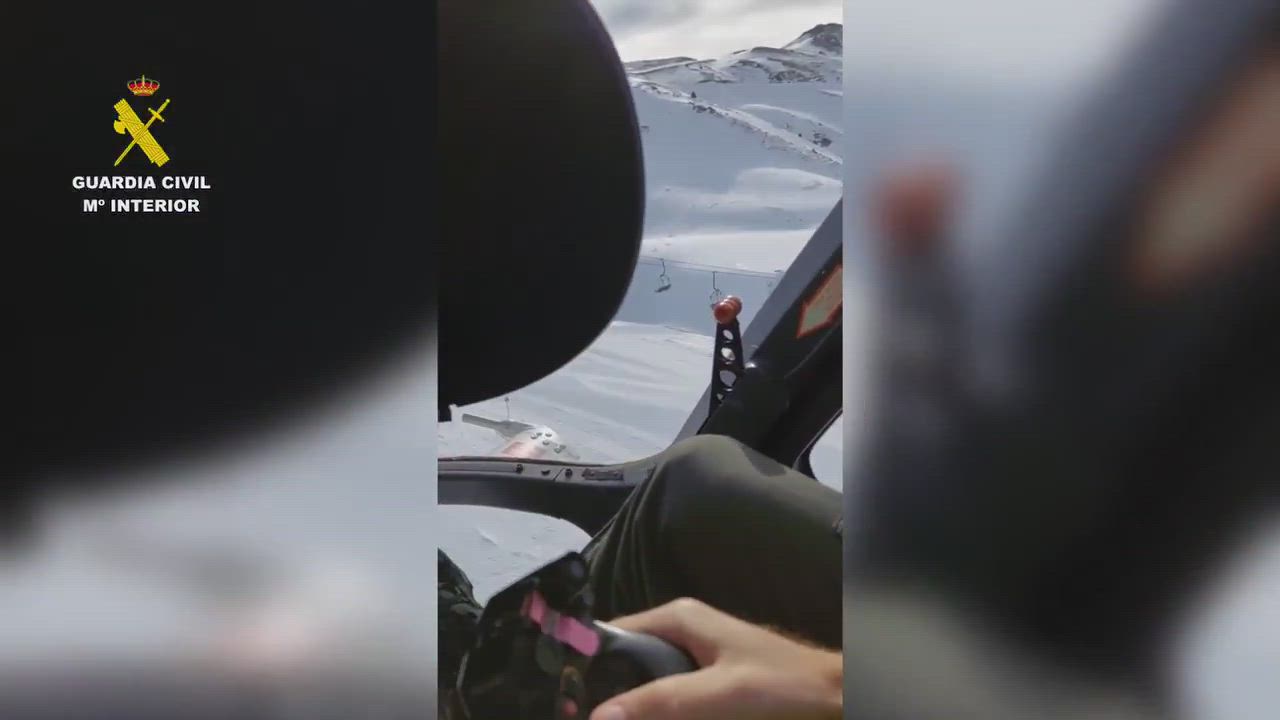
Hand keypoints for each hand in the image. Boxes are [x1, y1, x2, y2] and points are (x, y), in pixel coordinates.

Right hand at [589, 598, 841, 719]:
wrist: (834, 697)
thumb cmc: (785, 685)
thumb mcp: (718, 694)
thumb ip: (661, 702)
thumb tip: (597, 715)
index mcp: (677, 618)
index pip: (610, 635)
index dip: (584, 665)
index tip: (562, 695)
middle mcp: (679, 632)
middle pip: (622, 664)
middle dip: (605, 693)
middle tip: (581, 715)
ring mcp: (692, 661)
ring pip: (642, 687)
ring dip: (630, 707)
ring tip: (603, 719)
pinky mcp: (704, 687)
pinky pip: (665, 700)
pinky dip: (653, 713)